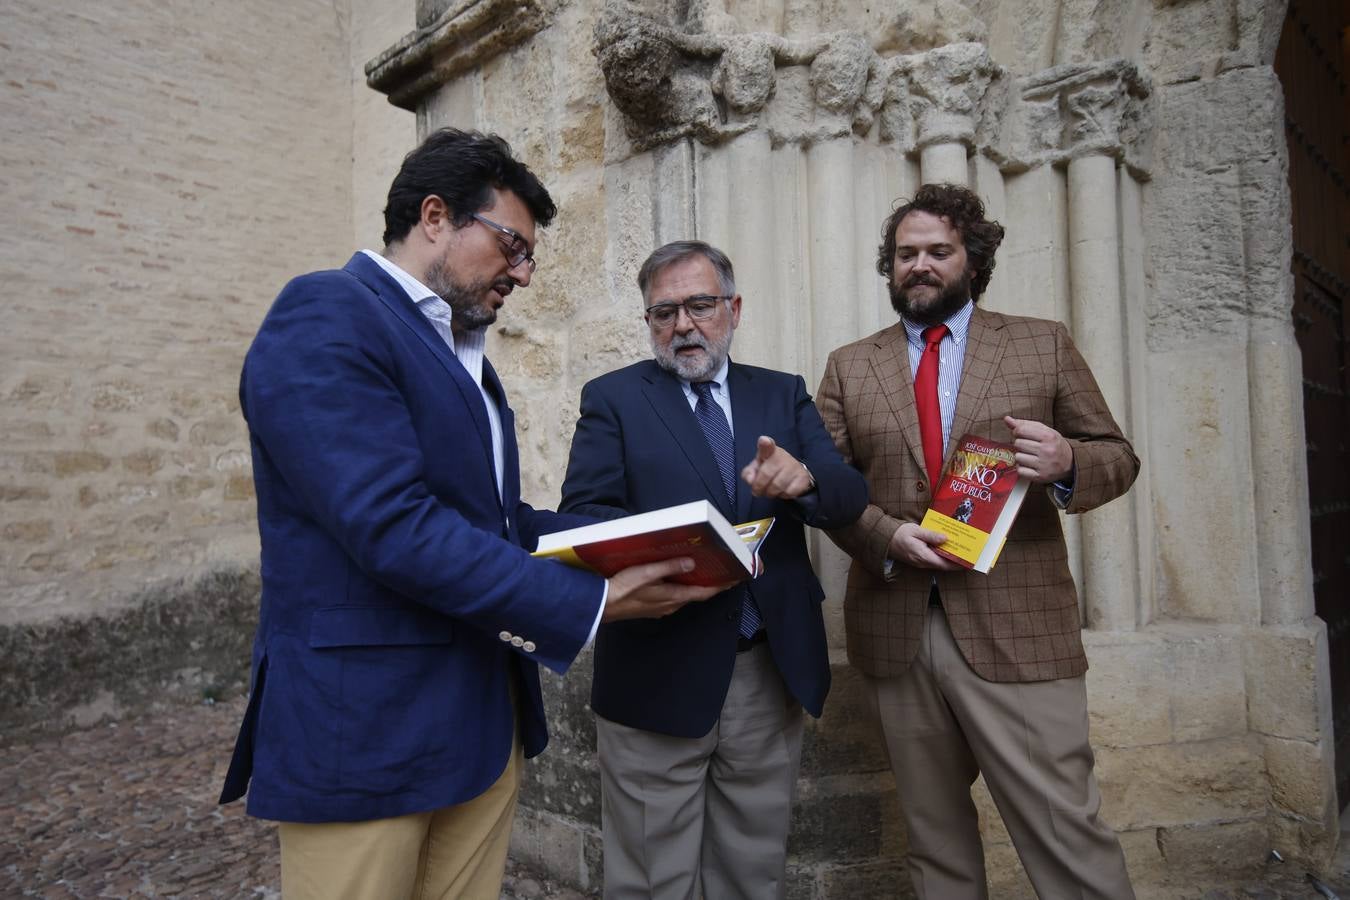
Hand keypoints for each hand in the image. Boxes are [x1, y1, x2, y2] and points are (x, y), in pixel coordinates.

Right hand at [602, 557, 727, 621]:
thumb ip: (669, 567)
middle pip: (696, 595)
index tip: (734, 580)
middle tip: (721, 573)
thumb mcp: (646, 572)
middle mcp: (670, 605)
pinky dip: (681, 589)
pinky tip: (676, 581)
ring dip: (695, 587)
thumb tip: (692, 563)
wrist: (601, 606)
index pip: (703, 593)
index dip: (720, 586)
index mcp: (672, 597)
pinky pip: (673, 598)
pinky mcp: (652, 608)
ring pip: (684, 597)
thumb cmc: (622, 588)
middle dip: (709, 585)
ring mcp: (661, 608)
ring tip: (702, 574)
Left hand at [740, 436, 813, 498]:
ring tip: (771, 490)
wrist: (793, 475)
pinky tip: (783, 490)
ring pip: (777, 486)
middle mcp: (782, 456)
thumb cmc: (771, 470)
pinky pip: (789, 492)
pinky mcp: (803, 477)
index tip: (764, 441)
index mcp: (769, 451)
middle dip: (759, 487)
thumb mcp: (756, 469)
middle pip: (766, 474)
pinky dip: (783, 495)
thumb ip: (748, 473)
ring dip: (771, 493)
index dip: (765, 443)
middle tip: (759, 490)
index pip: (766, 445)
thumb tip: (750, 480)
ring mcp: (794, 466)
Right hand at [888, 522, 961, 570]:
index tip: (969, 562)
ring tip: (960, 551)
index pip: (945, 564)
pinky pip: (933, 559)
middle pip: (943, 565)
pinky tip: (946, 548)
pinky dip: (941, 555)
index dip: (958, 565)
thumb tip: (946, 538)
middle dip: (956, 561)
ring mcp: (920, 562)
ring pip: (939, 562)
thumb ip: (931, 535)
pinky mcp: (918, 559)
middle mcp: (923, 562)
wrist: (884, 539)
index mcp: (923, 556)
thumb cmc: (899, 534)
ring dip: (949, 558)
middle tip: (968, 555)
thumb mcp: (916, 531)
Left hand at [1003, 416, 1073, 482]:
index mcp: (1048, 436)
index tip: (1020, 434)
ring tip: (1030, 456)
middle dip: (1020, 444)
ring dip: (1020, 456)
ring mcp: (1044, 465)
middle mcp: (1047, 450)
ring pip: (1018, 457)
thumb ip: (1025, 424)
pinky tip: (1029, 465)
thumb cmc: (1053, 444)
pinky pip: (1020, 471)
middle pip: (1018, 444)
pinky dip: (1022, 468)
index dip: (1017, 431)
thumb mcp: (1044, 431)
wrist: (1070, 462)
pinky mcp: (1040, 477)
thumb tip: (1006, 419)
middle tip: (1028, 446)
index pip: (1021, 430)